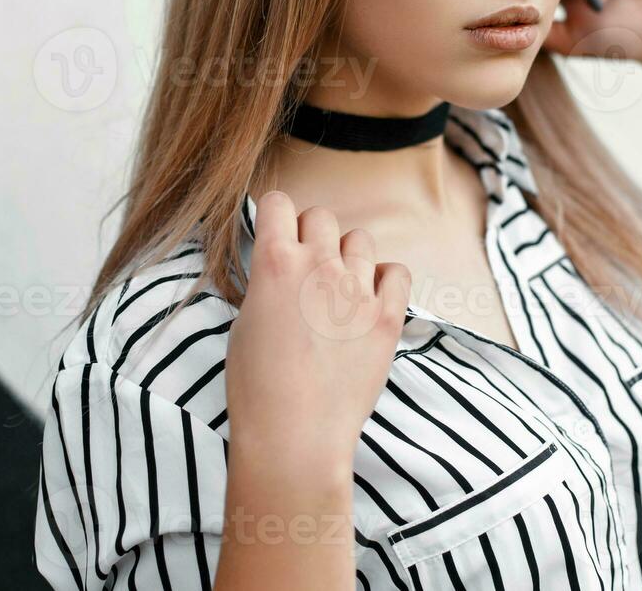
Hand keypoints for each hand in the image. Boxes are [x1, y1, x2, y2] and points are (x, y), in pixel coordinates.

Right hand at [224, 190, 411, 474]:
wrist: (295, 438)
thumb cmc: (257, 389)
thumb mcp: (244, 322)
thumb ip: (266, 282)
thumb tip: (280, 265)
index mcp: (273, 263)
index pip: (278, 203)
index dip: (276, 218)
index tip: (277, 237)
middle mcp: (318, 267)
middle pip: (321, 217)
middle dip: (311, 236)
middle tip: (305, 270)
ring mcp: (357, 290)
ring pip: (359, 240)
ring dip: (347, 257)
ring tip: (337, 291)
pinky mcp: (387, 317)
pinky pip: (396, 271)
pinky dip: (384, 279)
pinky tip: (369, 301)